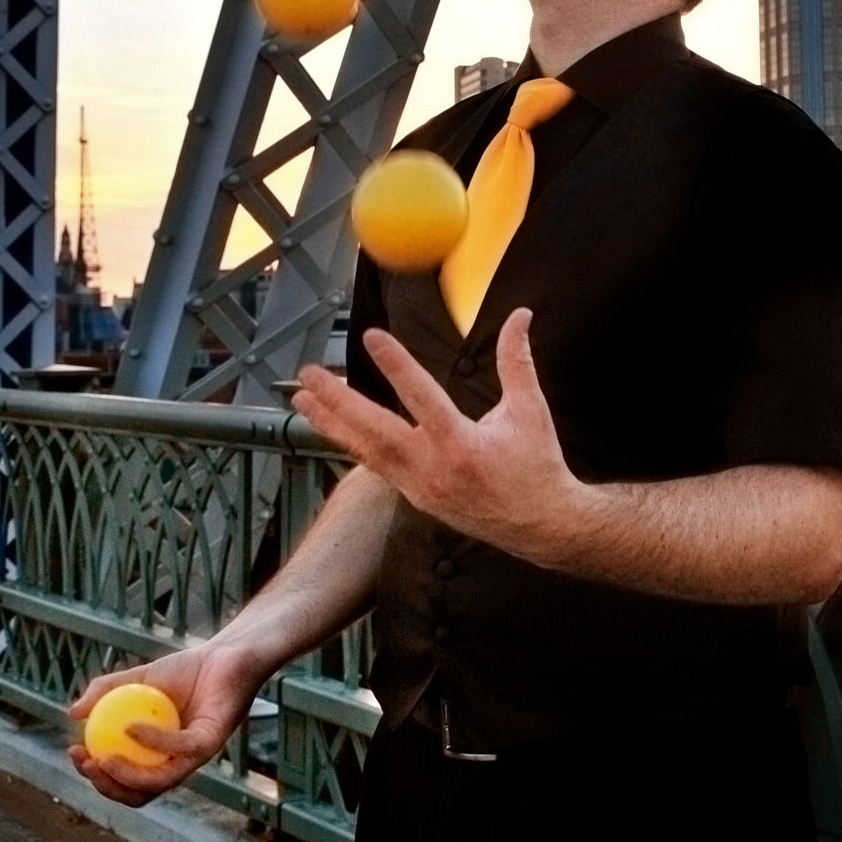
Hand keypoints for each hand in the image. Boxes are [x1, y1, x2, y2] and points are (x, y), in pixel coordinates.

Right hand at [65, 640, 269, 807]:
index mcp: (157, 757)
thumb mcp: (136, 679)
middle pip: (138, 794)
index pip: (123, 780)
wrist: (227, 654)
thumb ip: (104, 692)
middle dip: (107, 787)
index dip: (96, 776)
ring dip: (126, 776)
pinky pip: (179, 748)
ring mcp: (195, 757)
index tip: (74, 752)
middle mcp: (177, 763)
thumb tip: (71, 714)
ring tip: (102, 759)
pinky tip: (130, 728)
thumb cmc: (186, 670)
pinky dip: (152, 741)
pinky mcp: (212, 742)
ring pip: (159, 783)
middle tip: (86, 763)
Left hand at [291, 309, 592, 568]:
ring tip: (302, 398)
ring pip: (366, 451)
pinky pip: (375, 466)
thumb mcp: (530, 410)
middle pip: (375, 430)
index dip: (396, 365)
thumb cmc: (536, 465)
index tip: (372, 338)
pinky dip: (352, 444)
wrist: (540, 525)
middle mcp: (433, 468)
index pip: (421, 397)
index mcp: (462, 445)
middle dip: (338, 401)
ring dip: (332, 423)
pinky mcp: (415, 496)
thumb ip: (516, 361)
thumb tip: (520, 316)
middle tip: (309, 375)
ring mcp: (419, 486)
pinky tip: (332, 426)